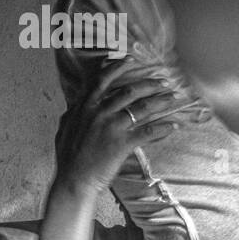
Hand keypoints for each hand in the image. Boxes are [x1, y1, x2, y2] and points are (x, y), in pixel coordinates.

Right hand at [53, 60, 181, 194]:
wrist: (73, 180)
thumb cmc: (68, 157)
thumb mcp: (65, 128)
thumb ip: (73, 113)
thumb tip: (76, 104)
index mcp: (85, 107)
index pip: (102, 81)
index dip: (117, 68)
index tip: (130, 60)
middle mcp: (99, 112)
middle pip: (129, 91)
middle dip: (149, 84)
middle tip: (163, 81)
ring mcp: (111, 127)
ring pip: (142, 108)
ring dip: (160, 101)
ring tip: (173, 97)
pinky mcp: (122, 143)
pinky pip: (147, 132)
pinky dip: (162, 128)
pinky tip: (173, 125)